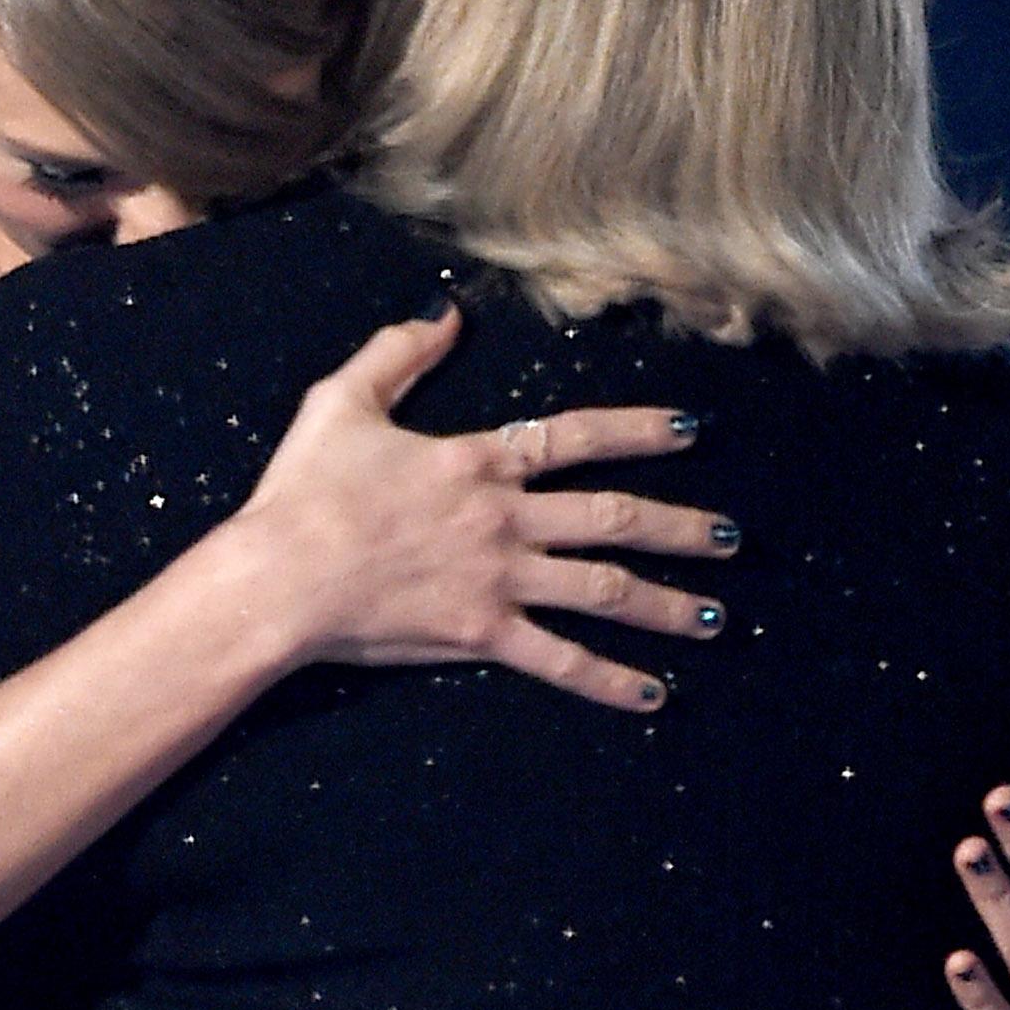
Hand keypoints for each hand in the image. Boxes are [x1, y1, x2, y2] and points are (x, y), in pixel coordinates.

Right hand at [228, 303, 736, 711]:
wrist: (277, 577)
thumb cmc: (303, 493)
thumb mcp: (341, 402)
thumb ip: (396, 355)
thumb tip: (445, 314)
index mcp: (478, 461)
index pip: (575, 437)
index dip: (638, 430)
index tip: (690, 431)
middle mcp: (504, 518)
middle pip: (613, 518)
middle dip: (680, 527)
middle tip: (732, 539)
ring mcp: (499, 579)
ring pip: (603, 589)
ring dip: (665, 603)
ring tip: (714, 615)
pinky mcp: (481, 634)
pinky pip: (560, 660)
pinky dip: (609, 680)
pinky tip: (653, 695)